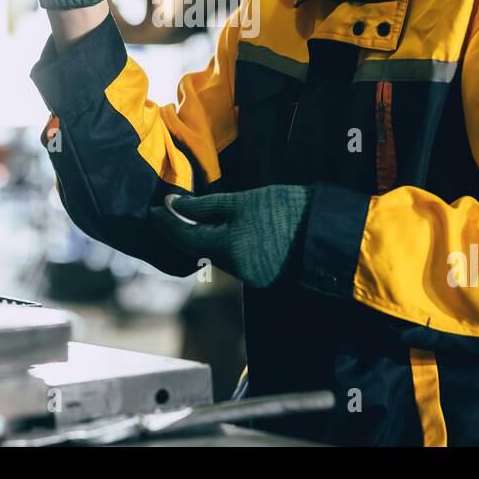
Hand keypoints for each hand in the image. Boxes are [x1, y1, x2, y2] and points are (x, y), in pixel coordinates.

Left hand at [149, 185, 312, 287]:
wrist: (324, 228)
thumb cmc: (283, 207)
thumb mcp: (241, 201)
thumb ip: (204, 206)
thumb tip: (173, 204)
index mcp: (227, 248)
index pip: (184, 238)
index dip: (167, 224)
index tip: (155, 210)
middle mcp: (235, 268)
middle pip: (200, 249)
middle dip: (185, 231)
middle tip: (172, 211)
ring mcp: (250, 276)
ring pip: (218, 255)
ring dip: (208, 238)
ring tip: (202, 216)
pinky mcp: (263, 277)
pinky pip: (236, 260)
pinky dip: (228, 246)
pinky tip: (230, 230)